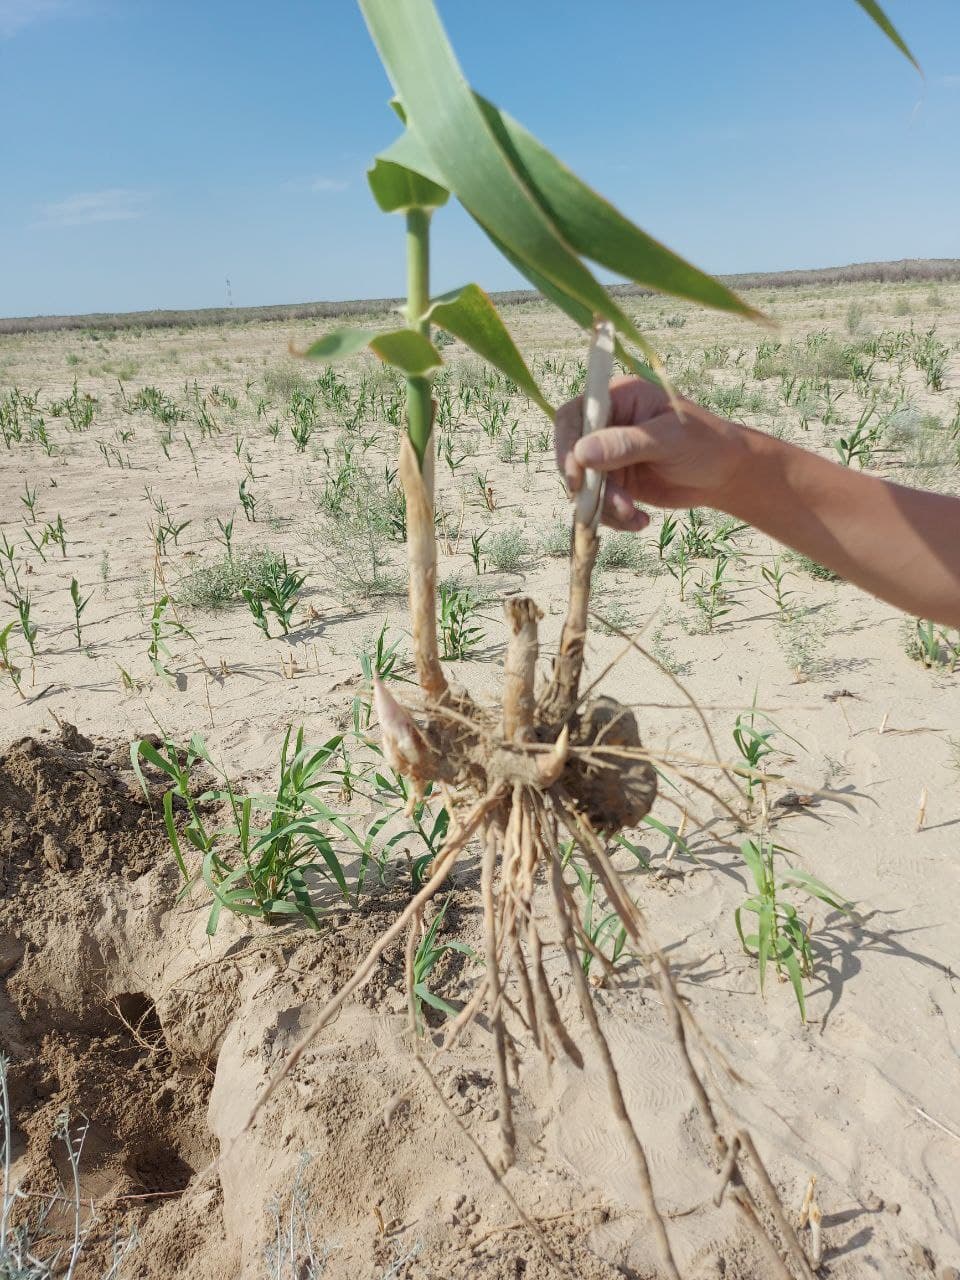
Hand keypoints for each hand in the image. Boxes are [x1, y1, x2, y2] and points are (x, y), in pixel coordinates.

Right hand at [555, 376, 746, 530]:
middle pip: (572, 454)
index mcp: (618, 398)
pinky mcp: (615, 482)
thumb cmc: (705, 444)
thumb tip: (581, 453)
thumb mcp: (668, 440)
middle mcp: (607, 424)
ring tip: (633, 516)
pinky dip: (614, 517)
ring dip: (605, 506)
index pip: (573, 416)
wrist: (726, 474)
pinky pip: (599, 503)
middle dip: (591, 486)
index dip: (566, 445)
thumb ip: (625, 445)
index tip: (576, 476)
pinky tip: (639, 521)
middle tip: (616, 505)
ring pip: (585, 484)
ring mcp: (609, 455)